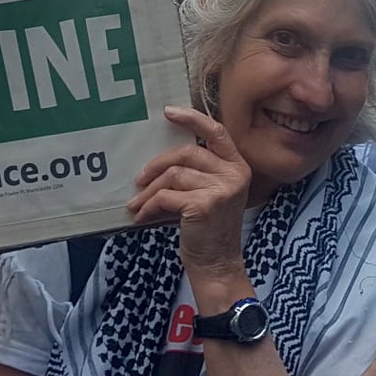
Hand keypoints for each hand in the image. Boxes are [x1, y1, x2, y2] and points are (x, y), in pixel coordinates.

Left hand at [129, 106, 251, 277]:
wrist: (217, 262)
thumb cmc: (208, 228)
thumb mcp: (211, 193)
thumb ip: (198, 171)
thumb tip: (161, 158)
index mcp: (237, 166)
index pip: (216, 131)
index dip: (192, 119)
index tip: (168, 112)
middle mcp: (234, 174)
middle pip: (186, 153)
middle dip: (157, 165)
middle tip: (139, 179)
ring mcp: (221, 189)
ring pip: (173, 175)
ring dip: (149, 191)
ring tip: (138, 204)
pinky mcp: (205, 205)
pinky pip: (166, 196)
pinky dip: (149, 206)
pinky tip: (143, 217)